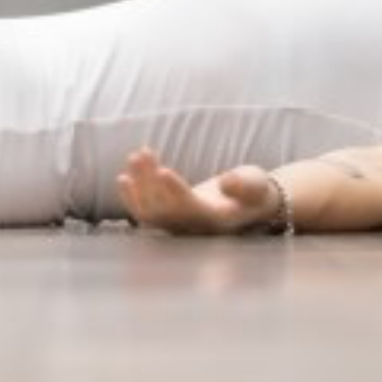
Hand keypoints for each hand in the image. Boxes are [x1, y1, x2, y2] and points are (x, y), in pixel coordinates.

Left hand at [114, 145, 281, 235]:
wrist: (250, 204)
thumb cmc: (256, 192)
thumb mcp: (257, 185)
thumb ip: (244, 185)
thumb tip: (225, 182)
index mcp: (215, 220)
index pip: (191, 207)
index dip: (175, 191)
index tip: (163, 170)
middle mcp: (194, 227)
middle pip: (165, 209)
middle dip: (150, 181)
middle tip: (143, 153)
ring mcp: (180, 226)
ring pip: (151, 210)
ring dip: (139, 184)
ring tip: (136, 155)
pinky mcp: (170, 219)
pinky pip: (145, 213)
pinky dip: (132, 197)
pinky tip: (124, 176)